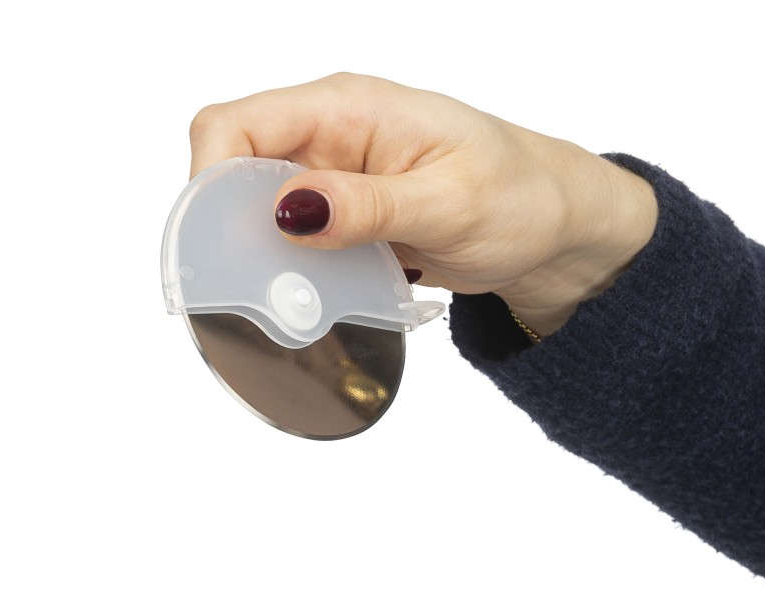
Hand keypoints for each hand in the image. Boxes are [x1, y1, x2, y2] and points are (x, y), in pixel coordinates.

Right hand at [188, 73, 656, 334]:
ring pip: (266, 219)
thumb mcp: (450, 203)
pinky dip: (303, 278)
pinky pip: (302, 248)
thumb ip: (369, 206)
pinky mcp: (351, 221)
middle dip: (234, 235)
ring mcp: (340, 182)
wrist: (556, 230)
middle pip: (238, 175)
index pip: (237, 126)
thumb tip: (290, 209)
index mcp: (349, 109)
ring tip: (297, 305)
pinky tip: (324, 302)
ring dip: (270, 265)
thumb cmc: (520, 197)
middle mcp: (333, 139)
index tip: (218, 248)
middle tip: (260, 293)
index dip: (209, 182)